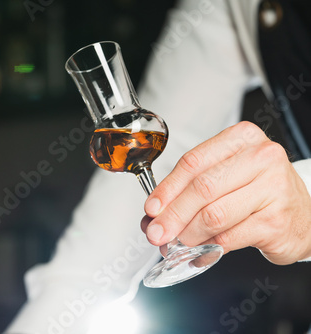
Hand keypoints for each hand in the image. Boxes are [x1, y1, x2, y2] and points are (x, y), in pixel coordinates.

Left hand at [141, 121, 310, 264]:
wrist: (302, 215)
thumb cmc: (257, 191)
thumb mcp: (225, 176)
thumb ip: (189, 189)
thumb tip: (153, 215)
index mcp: (242, 138)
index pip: (193, 162)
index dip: (167, 188)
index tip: (151, 208)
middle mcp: (261, 157)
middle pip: (202, 188)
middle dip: (173, 215)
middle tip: (157, 232)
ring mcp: (273, 189)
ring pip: (213, 215)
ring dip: (188, 234)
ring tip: (178, 243)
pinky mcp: (276, 221)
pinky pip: (229, 238)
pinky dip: (207, 250)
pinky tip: (199, 253)